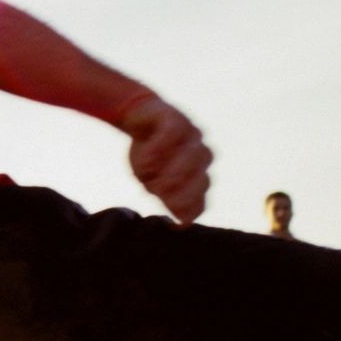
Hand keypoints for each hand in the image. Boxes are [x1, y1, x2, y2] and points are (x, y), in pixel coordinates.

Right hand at [118, 94, 211, 224]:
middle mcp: (200, 156)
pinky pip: (172, 133)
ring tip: (152, 180)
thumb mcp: (153, 180)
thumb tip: (183, 222)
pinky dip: (159, 148)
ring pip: (194, 155)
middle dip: (185, 192)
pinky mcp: (175, 118)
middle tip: (163, 198)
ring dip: (176, 170)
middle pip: (203, 178)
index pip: (200, 197)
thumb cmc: (149, 154)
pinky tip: (145, 159)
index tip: (176, 221)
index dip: (190, 208)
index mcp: (198, 175)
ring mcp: (191, 136)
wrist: (138, 118)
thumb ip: (167, 197)